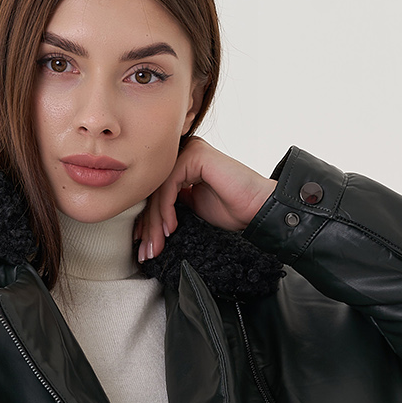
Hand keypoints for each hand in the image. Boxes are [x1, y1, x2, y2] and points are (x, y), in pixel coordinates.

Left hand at [135, 137, 276, 261]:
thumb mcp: (192, 209)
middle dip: (149, 226)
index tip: (144, 246)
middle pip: (155, 191)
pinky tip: (171, 227)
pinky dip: (166, 208)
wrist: (258, 209)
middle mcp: (185, 154)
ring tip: (158, 245)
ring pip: (159, 189)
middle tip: (147, 251)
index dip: (147, 221)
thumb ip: (171, 207)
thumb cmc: (233, 210)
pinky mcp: (195, 155)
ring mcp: (190, 151)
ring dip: (156, 222)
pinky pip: (169, 184)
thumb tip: (144, 224)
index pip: (156, 192)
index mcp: (183, 165)